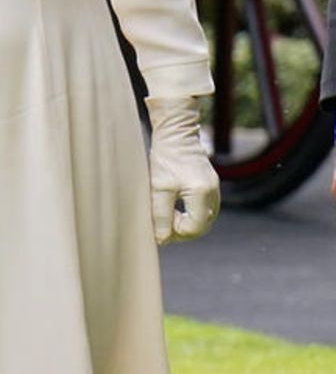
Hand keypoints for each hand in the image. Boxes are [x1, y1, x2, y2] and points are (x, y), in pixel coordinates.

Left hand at [147, 97, 219, 244]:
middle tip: (163, 227)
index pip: (194, 228)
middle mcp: (213, 192)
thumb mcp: (158, 188)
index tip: (161, 226)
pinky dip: (192, 214)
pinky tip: (176, 209)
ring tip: (168, 218)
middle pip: (202, 226)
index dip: (176, 233)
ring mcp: (215, 188)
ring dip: (188, 223)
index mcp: (201, 192)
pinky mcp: (211, 185)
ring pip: (205, 219)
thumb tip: (162, 239)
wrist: (176, 133)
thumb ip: (161, 215)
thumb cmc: (165, 158)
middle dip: (182, 231)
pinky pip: (205, 209)